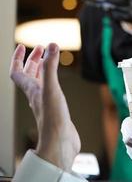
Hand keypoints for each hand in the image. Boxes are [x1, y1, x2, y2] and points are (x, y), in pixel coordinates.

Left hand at [10, 43, 80, 171]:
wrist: (60, 141)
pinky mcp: (56, 108)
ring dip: (42, 69)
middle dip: (33, 59)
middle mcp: (36, 95)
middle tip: (42, 48)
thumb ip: (51, 67)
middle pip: (29, 74)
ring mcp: (46, 102)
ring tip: (49, 60)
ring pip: (40, 82)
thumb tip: (52, 46)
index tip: (23, 46)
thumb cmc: (53, 119)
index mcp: (31, 90)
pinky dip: (53, 80)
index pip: (17, 71)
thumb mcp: (51, 88)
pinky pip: (51, 90)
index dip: (18, 58)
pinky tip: (59, 82)